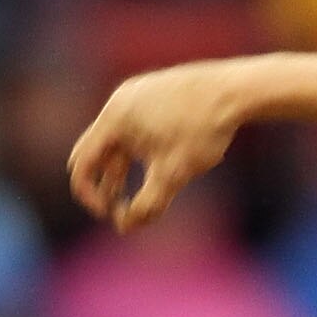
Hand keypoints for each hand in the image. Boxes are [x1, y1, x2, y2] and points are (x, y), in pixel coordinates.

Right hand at [67, 64, 244, 232]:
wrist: (234, 90)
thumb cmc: (203, 129)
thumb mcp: (174, 174)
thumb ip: (148, 204)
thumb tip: (126, 227)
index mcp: (114, 120)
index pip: (82, 163)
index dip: (89, 194)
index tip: (109, 215)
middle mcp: (117, 103)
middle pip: (94, 152)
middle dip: (102, 184)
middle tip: (116, 210)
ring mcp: (133, 94)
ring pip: (117, 140)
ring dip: (121, 170)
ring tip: (135, 197)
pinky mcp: (151, 92)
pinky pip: (133, 127)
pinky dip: (137, 151)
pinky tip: (161, 164)